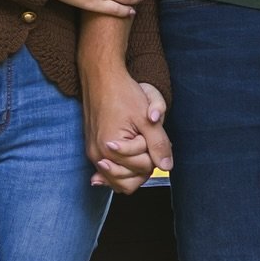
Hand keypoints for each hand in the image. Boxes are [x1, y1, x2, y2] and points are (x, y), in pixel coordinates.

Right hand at [84, 71, 171, 194]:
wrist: (101, 78)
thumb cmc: (123, 94)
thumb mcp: (147, 119)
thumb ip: (158, 145)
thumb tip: (167, 167)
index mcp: (110, 149)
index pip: (142, 170)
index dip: (152, 154)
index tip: (149, 135)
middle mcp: (98, 156)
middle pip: (129, 182)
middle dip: (142, 166)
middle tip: (146, 142)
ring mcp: (93, 154)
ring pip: (118, 180)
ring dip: (132, 168)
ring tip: (139, 146)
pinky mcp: (92, 149)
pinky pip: (109, 171)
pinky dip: (121, 167)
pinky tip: (129, 158)